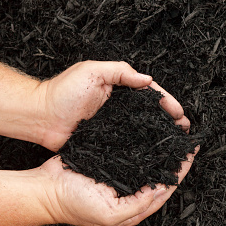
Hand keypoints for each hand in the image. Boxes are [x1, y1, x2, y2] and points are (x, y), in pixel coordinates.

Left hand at [35, 61, 190, 150]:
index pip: (150, 94)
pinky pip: (130, 142)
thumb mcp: (92, 71)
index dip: (167, 102)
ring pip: (144, 129)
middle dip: (170, 120)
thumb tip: (148, 80)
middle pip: (151, 112)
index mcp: (119, 88)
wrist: (40, 118)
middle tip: (185, 130)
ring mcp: (115, 125)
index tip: (179, 113)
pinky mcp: (107, 140)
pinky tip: (155, 154)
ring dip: (161, 134)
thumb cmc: (62, 92)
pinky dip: (144, 147)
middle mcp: (120, 107)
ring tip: (177, 143)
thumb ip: (120, 72)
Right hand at [39, 146, 197, 225]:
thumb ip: (136, 206)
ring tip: (174, 136)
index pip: (166, 189)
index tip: (191, 155)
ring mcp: (121, 177)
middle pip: (160, 175)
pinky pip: (132, 155)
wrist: (45, 188)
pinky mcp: (111, 163)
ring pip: (149, 164)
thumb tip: (158, 191)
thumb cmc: (72, 205)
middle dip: (176, 160)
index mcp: (134, 207)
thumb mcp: (108, 214)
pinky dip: (144, 146)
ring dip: (161, 152)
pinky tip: (151, 136)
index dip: (180, 172)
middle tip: (187, 142)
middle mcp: (131, 192)